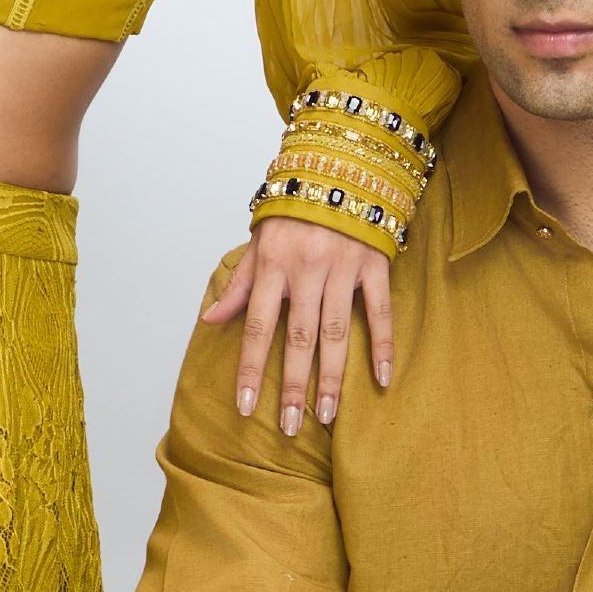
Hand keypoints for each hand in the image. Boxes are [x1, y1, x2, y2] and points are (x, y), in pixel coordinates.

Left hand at [199, 216, 397, 431]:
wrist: (338, 165)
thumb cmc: (292, 210)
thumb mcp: (258, 243)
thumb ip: (239, 285)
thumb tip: (209, 320)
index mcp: (273, 266)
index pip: (257, 328)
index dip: (252, 370)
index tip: (247, 407)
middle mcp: (306, 270)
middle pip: (298, 339)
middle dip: (293, 386)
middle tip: (291, 427)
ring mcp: (342, 268)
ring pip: (336, 333)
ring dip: (332, 378)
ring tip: (327, 415)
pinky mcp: (374, 265)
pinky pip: (379, 312)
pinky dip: (382, 346)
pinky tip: (381, 379)